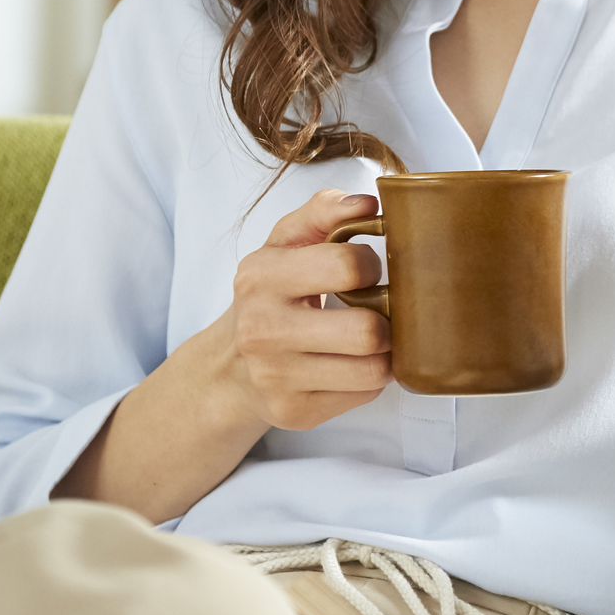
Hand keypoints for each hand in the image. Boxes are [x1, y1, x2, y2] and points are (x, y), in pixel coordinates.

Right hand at [214, 188, 392, 431]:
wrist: (229, 365)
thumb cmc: (271, 294)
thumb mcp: (285, 244)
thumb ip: (323, 212)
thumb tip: (366, 203)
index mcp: (260, 276)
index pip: (348, 266)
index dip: (371, 265)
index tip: (364, 270)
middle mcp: (262, 330)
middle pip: (367, 330)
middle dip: (385, 318)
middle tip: (376, 309)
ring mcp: (277, 377)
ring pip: (374, 369)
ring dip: (384, 351)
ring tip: (369, 337)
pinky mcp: (295, 412)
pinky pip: (365, 394)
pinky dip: (370, 378)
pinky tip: (351, 363)